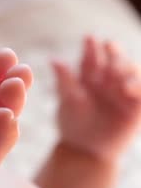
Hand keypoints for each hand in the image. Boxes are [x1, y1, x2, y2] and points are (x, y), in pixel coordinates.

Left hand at [53, 36, 140, 160]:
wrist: (84, 149)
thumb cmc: (72, 123)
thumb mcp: (68, 100)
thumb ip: (64, 80)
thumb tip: (54, 59)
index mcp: (91, 76)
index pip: (93, 57)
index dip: (92, 47)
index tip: (89, 38)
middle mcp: (110, 80)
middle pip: (116, 60)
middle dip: (114, 53)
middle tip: (109, 46)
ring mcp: (125, 92)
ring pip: (132, 72)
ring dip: (127, 68)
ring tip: (117, 74)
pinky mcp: (136, 107)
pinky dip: (139, 88)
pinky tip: (129, 89)